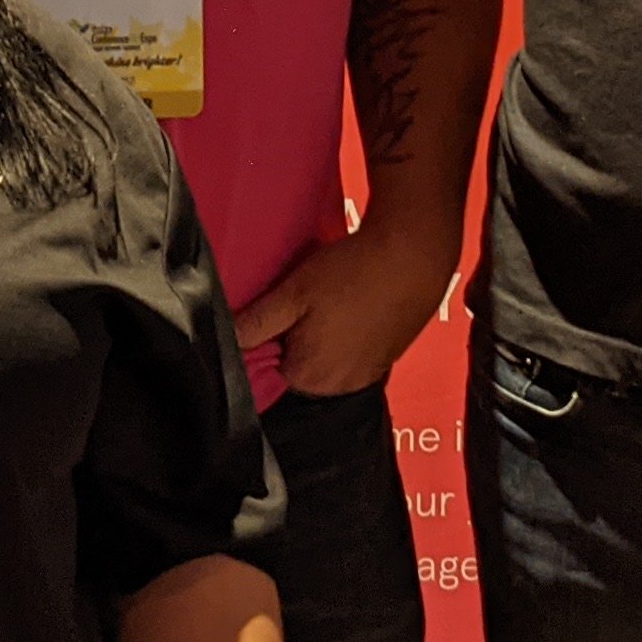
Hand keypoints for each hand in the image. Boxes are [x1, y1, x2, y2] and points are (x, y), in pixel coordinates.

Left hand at [232, 209, 459, 397]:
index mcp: (310, 377)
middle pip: (295, 370)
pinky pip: (349, 355)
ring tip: (325, 301)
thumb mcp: (294, 293)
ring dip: (317, 337)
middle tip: (297, 302)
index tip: (270, 313)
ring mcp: (366, 376)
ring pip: (323, 362)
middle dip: (290, 341)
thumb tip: (226, 343)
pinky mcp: (385, 360)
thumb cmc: (353, 272)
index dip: (262, 342)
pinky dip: (343, 336)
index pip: (265, 375)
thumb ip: (257, 324)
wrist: (415, 254)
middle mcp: (339, 387)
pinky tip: (347, 305)